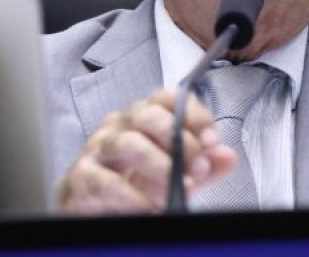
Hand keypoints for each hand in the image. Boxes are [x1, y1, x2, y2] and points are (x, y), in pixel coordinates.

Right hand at [56, 89, 236, 213]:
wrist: (94, 210)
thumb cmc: (137, 184)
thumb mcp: (178, 174)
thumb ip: (204, 165)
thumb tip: (227, 156)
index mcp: (145, 117)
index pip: (169, 98)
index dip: (193, 115)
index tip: (211, 140)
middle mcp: (120, 125)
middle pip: (148, 115)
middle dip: (179, 141)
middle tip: (198, 168)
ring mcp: (98, 148)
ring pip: (128, 144)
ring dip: (159, 167)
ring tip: (178, 190)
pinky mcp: (82, 177)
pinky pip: (104, 181)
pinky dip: (131, 196)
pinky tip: (149, 207)